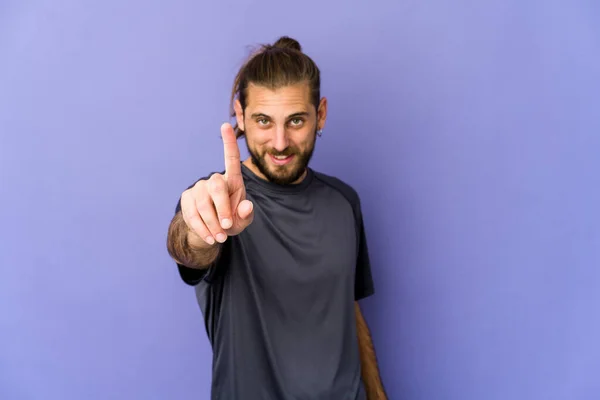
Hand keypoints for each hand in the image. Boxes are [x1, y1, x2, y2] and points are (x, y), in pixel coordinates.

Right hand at [180, 123, 253, 244]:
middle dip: (222, 209)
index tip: (225, 124)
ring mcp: (198, 188)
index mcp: (232, 181)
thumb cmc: (231, 220)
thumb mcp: (242, 221)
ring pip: (203, 204)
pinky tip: (210, 238)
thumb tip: (247, 206)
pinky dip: (202, 229)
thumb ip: (247, 215)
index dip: (229, 142)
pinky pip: (192, 214)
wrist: (212, 231)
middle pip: (216, 186)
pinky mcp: (186, 199)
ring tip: (220, 237)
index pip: (231, 159)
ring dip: (212, 224)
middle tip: (226, 227)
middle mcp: (214, 180)